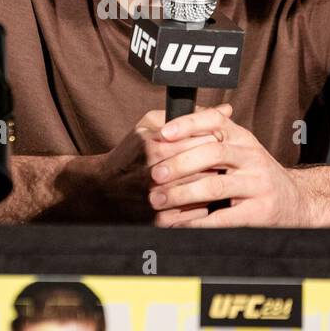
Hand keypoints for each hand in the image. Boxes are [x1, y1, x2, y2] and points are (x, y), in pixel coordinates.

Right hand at [76, 104, 234, 220]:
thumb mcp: (149, 125)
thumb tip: (225, 110)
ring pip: (205, 190)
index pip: (203, 140)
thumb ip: (185, 115)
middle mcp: (155, 174)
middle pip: (207, 166)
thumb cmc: (130, 154)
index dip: (215, 140)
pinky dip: (204, 203)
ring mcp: (158, 199)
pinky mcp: (161, 220)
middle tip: (218, 160)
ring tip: (209, 176)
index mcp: (153, 147)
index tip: (216, 141)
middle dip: (217, 162)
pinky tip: (198, 195)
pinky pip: (198, 211)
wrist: (104, 190)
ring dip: (213, 183)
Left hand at [149, 107, 314, 227]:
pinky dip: (198, 223)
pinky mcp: (260, 211)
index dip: (187, 124)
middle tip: (154, 175)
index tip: (162, 133)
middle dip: (178, 164)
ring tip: (159, 201)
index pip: (215, 121)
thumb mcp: (239, 150)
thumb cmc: (256, 175)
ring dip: (182, 194)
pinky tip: (179, 225)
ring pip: (215, 186)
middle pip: (212, 154)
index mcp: (243, 138)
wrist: (297, 202)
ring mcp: (258, 184)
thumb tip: (167, 125)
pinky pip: (224, 218)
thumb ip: (211, 138)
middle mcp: (252, 157)